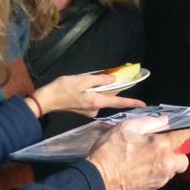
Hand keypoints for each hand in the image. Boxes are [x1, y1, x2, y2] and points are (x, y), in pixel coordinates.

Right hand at [28, 73, 145, 117]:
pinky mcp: (83, 110)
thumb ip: (100, 80)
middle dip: (110, 89)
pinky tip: (81, 87)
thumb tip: (114, 80)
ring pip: (100, 98)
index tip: (143, 104)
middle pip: (109, 98)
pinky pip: (93, 100)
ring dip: (98, 90)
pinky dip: (92, 93)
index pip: (118, 102)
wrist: (46, 100)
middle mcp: (95, 109)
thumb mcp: (83, 79)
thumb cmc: (63, 88)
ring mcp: (89, 111)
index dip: (132, 102)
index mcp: (96, 102)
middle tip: (106, 77)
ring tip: (85, 81)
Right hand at [87, 114, 189, 189]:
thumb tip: (164, 121)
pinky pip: (161, 178)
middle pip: (183, 159)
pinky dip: (156, 172)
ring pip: (172, 170)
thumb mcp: (126, 128)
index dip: (182, 130)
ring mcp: (160, 179)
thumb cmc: (110, 152)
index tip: (175, 129)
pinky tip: (140, 168)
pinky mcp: (152, 189)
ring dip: (165, 163)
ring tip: (146, 158)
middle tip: (159, 148)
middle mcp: (166, 164)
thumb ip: (148, 122)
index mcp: (162, 146)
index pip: (184, 136)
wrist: (98, 181)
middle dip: (175, 153)